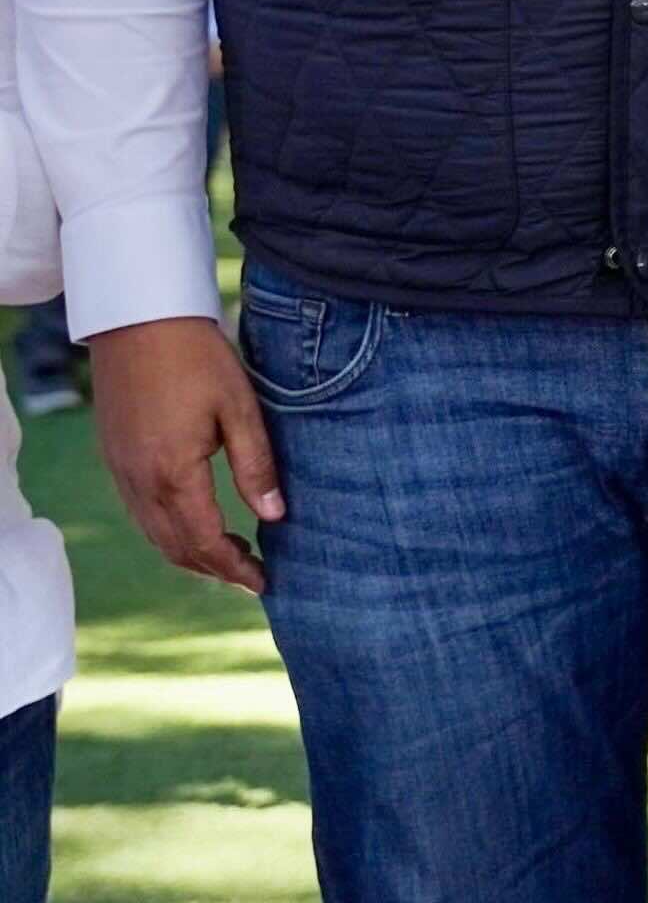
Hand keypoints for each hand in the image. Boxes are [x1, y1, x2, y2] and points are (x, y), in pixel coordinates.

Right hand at [90, 318, 281, 593]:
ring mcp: (121, 471)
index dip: (235, 567)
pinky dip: (168, 531)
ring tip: (231, 555)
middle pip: (175, 548)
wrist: (138, 321)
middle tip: (253, 574)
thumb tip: (276, 516)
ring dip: (190, 553)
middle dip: (214, 569)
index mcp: (173, 474)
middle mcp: (140, 481)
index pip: (205, 542)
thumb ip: (256, 465)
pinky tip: (194, 523)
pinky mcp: (115, 457)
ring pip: (154, 534)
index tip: (264, 581)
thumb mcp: (239, 408)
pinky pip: (139, 512)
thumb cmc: (197, 358)